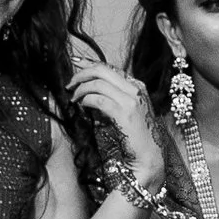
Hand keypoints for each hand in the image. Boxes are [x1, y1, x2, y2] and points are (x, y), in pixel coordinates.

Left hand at [68, 57, 165, 187]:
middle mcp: (136, 88)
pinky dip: (86, 100)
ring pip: (98, 83)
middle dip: (82, 74)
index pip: (109, 67)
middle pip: (102, 70)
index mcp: (137, 86)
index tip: (75, 62)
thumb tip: (88, 92)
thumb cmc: (135, 137)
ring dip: (81, 89)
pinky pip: (98, 99)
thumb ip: (111, 99)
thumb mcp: (124, 112)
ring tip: (73, 99)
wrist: (149, 156)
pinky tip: (82, 106)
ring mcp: (132, 100)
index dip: (89, 64)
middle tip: (70, 84)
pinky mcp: (124, 113)